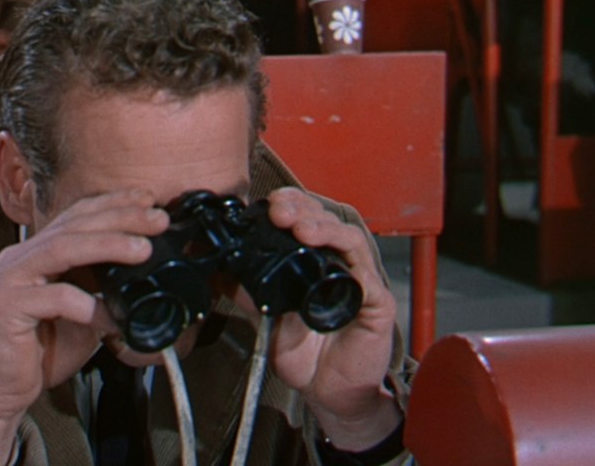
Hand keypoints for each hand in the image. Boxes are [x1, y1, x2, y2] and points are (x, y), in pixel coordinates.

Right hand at [0, 190, 168, 461]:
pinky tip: (112, 318)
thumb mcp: (83, 313)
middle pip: (73, 225)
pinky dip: (89, 306)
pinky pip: (55, 298)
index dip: (112, 204)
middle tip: (157, 219)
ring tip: (142, 249)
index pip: (75, 216)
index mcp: (35, 253)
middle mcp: (18, 258)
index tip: (148, 199)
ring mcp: (8, 279)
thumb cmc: (41, 351)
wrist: (1, 392)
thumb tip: (145, 273)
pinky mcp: (5, 306)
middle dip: (119, 218)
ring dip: (107, 245)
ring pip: (62, 249)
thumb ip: (103, 289)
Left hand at [231, 187, 400, 447]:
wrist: (328, 392)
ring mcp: (360, 279)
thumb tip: (218, 268)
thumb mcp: (267, 316)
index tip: (267, 205)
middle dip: (302, 209)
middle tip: (279, 212)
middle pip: (326, 220)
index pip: (304, 217)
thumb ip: (247, 291)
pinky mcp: (377, 302)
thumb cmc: (306, 351)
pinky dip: (351, 262)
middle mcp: (338, 262)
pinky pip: (368, 276)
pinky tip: (333, 256)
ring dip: (325, 227)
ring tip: (302, 228)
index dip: (289, 204)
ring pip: (349, 239)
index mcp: (313, 258)